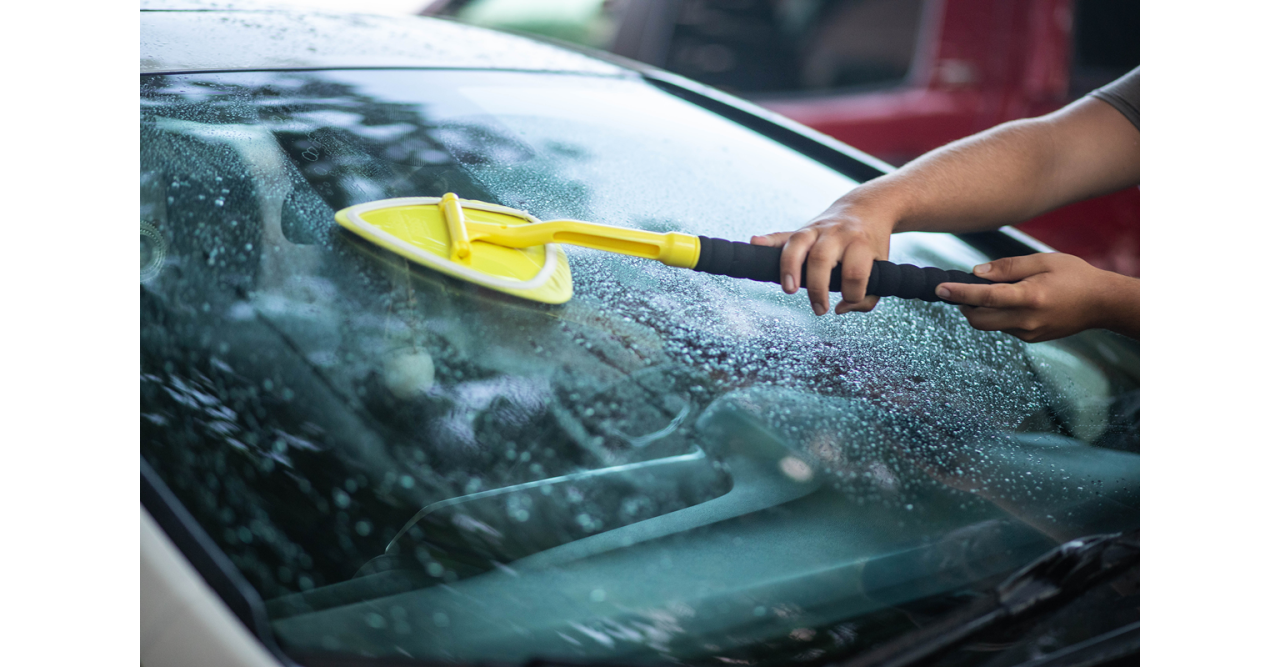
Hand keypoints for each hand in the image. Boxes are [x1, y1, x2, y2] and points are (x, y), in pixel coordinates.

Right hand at [749, 198, 895, 315]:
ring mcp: (817, 229)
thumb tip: (840, 309)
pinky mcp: (802, 229)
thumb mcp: (881, 267)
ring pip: (798, 244)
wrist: (866, 208)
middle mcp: (837, 233)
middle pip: (821, 259)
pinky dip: (767, 240)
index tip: (849, 300)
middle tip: (819, 308)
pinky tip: (755, 243)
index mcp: (860, 242)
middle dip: (817, 288)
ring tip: (789, 289)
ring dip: (789, 268)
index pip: (854, 273)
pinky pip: (782, 234)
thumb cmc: (872, 244)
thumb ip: (868, 296)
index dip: (853, 294)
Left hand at [936, 253, 1138, 341]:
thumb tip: (977, 273)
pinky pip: (1004, 328)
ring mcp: (1029, 333)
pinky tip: (1011, 301)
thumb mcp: (1043, 261)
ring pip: (990, 325)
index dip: (960, 293)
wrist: (1102, 303)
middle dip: (963, 306)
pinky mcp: (1031, 339)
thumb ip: (1008, 267)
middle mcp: (1027, 320)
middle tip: (960, 290)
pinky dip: (998, 315)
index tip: (940, 288)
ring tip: (991, 291)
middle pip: (979, 320)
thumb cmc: (1075, 276)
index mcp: (1030, 297)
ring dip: (981, 310)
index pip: (985, 297)